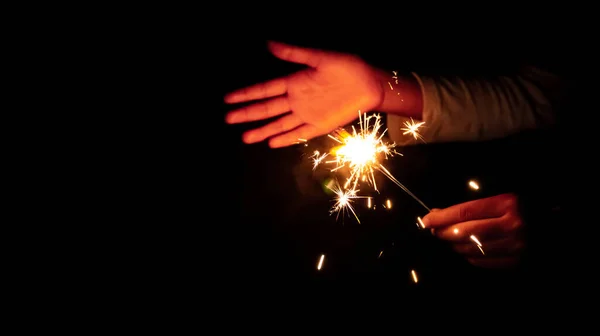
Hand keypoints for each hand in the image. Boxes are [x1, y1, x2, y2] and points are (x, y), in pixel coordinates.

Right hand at [224, 41, 383, 147]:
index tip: (228, 98)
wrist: (369, 85)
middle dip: (247, 114)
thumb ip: (295, 54)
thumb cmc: (346, 68)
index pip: (265, 89)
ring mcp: (306, 115)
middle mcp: (296, 100)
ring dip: (262, 130)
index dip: (246, 94)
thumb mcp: (320, 57)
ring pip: (279, 124)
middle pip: (267, 109)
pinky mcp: (318, 126)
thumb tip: (269, 43)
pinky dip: (285, 138)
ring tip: (245, 137)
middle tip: (228, 118)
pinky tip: (271, 142)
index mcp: (294, 82)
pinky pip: (298, 134)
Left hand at [421, 193, 524, 268]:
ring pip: (471, 249)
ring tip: (449, 239)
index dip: (442, 217)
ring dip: (454, 245)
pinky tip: (466, 249)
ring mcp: (515, 247)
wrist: (556, 221)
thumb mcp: (503, 197)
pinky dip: (469, 255)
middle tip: (435, 230)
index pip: (465, 212)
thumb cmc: (524, 205)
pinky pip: (482, 262)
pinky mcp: (517, 261)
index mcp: (507, 204)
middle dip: (444, 232)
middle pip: (464, 232)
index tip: (426, 220)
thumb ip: (474, 205)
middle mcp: (511, 226)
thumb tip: (440, 213)